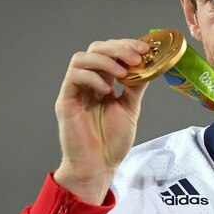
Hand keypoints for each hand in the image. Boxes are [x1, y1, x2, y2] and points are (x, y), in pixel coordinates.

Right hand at [52, 38, 150, 202]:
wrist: (98, 166)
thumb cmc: (111, 142)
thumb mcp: (130, 108)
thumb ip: (135, 86)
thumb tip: (149, 65)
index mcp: (103, 82)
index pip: (111, 52)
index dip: (127, 46)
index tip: (146, 49)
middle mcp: (88, 82)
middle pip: (96, 49)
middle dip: (118, 49)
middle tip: (136, 57)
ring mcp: (75, 90)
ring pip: (81, 58)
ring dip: (105, 61)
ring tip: (122, 73)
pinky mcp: (65, 101)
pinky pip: (73, 77)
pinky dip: (92, 78)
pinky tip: (106, 90)